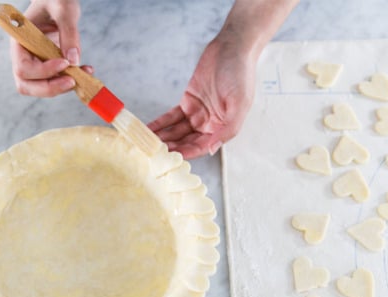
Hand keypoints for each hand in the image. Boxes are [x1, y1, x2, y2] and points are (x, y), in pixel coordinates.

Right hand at [9, 0, 91, 96]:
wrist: (58, 1)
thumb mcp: (64, 10)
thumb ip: (69, 33)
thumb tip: (73, 61)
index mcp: (19, 41)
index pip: (23, 68)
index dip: (42, 71)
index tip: (64, 63)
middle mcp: (24, 56)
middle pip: (27, 85)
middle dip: (50, 88)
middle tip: (72, 81)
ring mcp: (35, 63)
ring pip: (41, 88)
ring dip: (62, 87)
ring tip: (84, 73)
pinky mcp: (48, 67)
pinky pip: (56, 82)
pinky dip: (71, 81)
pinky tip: (86, 70)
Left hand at [148, 34, 255, 158]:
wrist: (232, 48)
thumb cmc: (241, 74)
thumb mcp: (239, 103)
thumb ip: (228, 129)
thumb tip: (212, 149)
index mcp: (223, 128)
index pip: (201, 147)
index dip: (185, 152)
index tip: (170, 156)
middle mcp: (210, 124)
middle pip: (186, 141)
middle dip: (171, 147)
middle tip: (153, 152)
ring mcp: (198, 113)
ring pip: (177, 131)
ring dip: (163, 138)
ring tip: (147, 144)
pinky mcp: (188, 102)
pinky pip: (171, 117)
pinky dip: (161, 124)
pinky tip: (149, 130)